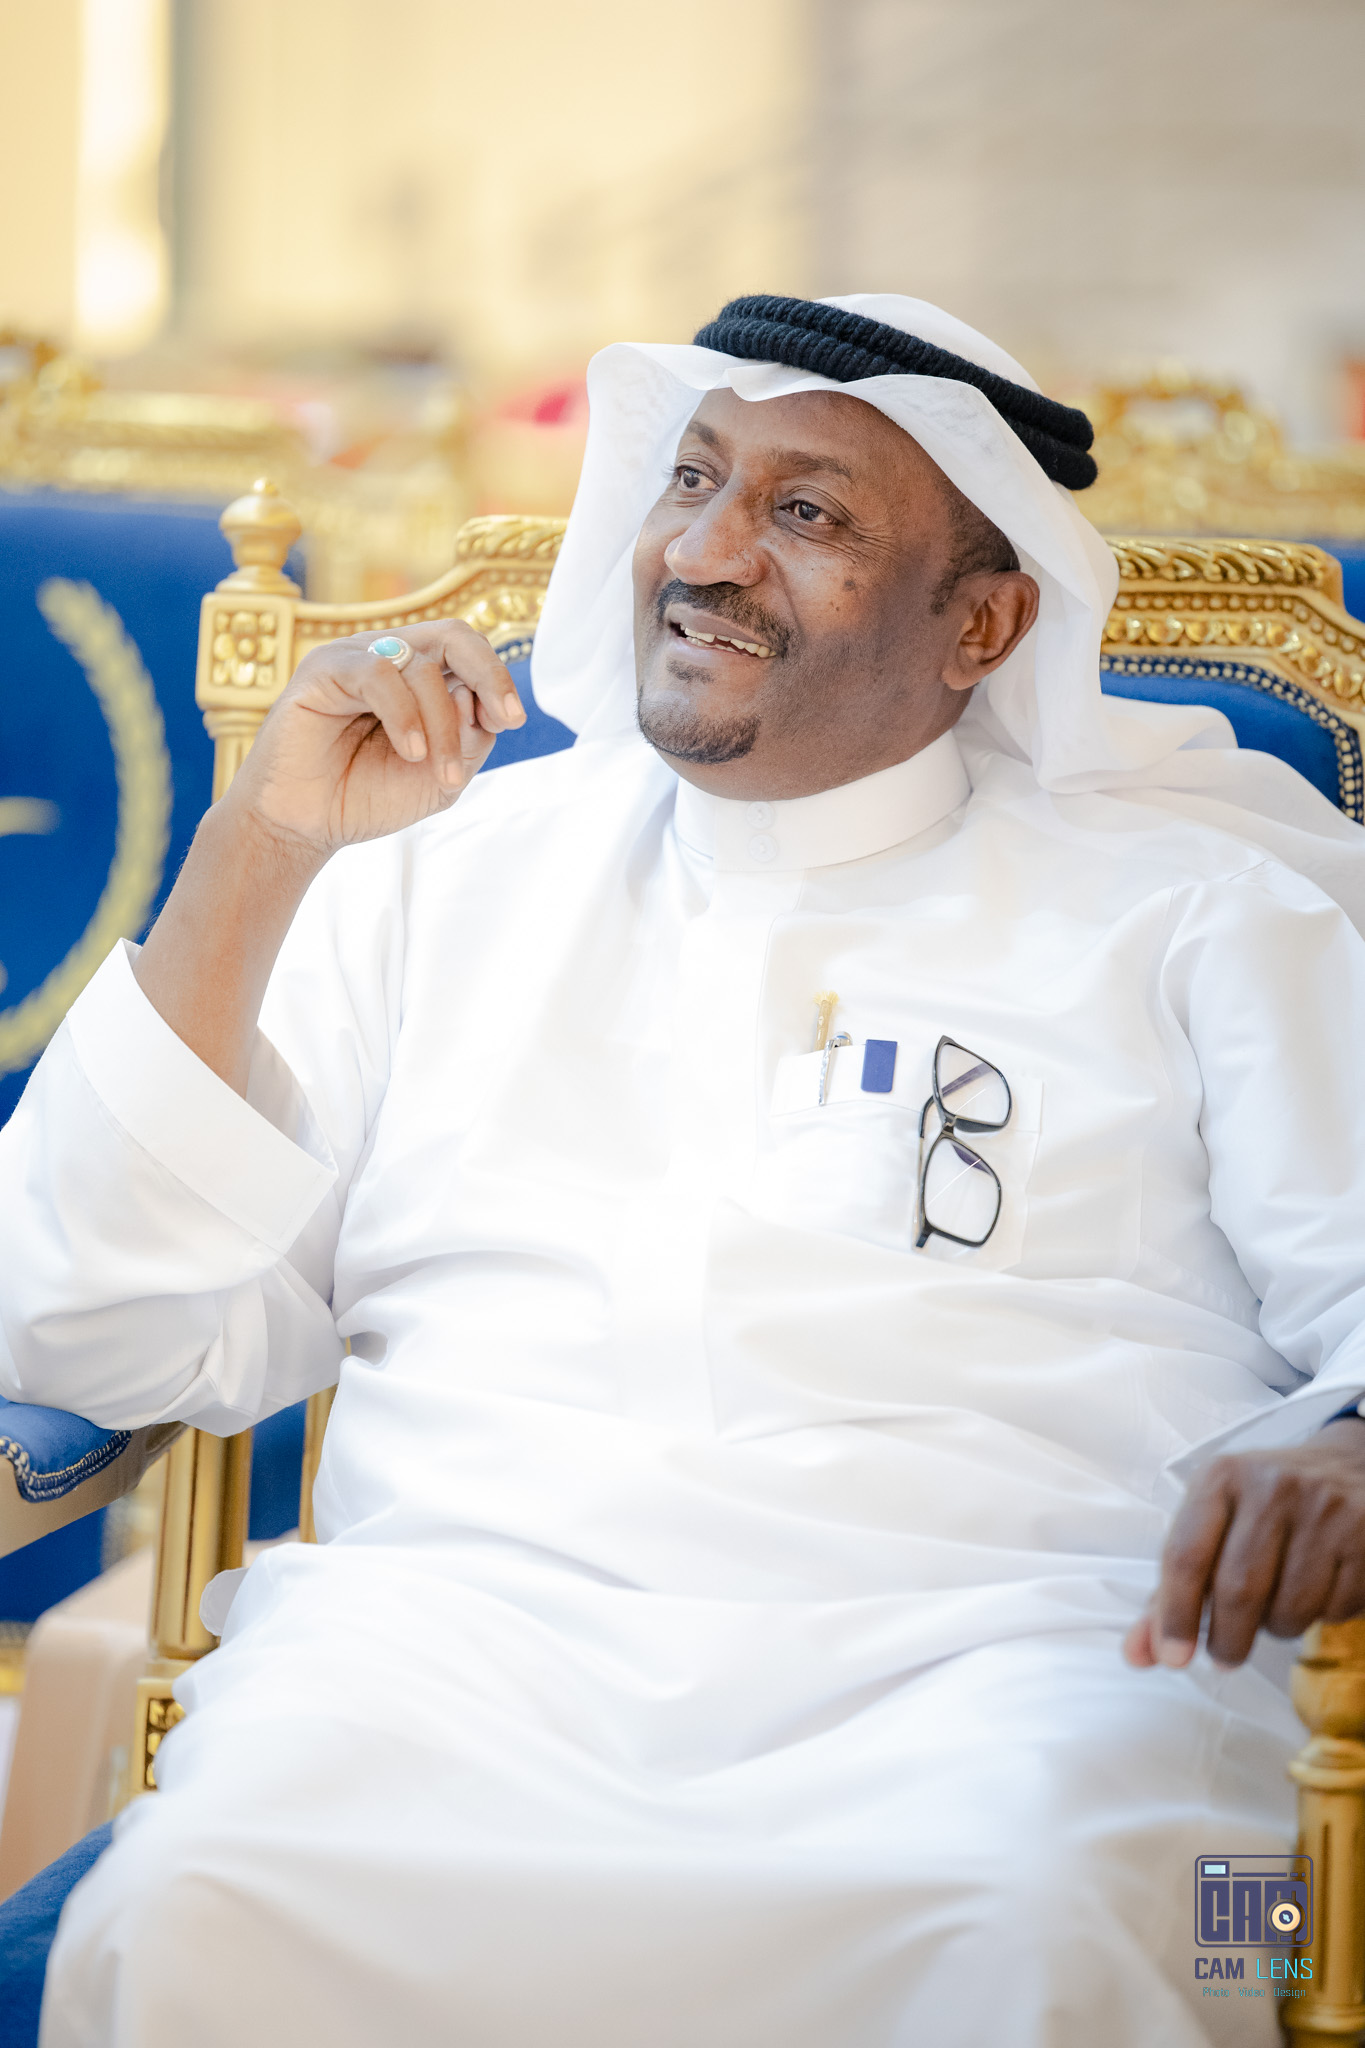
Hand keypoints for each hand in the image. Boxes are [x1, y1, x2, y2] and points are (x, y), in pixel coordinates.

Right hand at [223, 620, 525, 857]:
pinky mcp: (324, 669)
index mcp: (419, 678)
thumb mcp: (438, 777)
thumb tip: (472, 695)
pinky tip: (411, 752)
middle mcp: (389, 659)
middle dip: (489, 674)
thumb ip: (467, 738)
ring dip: (442, 725)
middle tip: (505, 718)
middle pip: (452, 637)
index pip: (467, 654)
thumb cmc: (366, 798)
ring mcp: (356, 659)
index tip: (511, 720)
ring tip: (439, 773)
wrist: (304, 826)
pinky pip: (379, 673)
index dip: (497, 680)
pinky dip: (405, 715)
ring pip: (421, 667)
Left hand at [1124, 1418, 1364, 1669]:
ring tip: (1273, 1608)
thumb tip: (1139, 1654)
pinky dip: (1318, 1618)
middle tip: (1223, 1656)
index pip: (1186, 1555)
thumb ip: (1172, 1591)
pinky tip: (1314, 1591)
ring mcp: (1325, 1511)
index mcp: (1221, 1477)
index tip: (1172, 1657)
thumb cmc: (1264, 1506)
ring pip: (1288, 1609)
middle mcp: (1272, 1487)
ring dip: (1275, 1629)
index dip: (1174, 1615)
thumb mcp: (1212, 1524)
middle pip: (1238, 1590)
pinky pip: (1333, 1610)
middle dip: (1226, 1639)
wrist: (1347, 1467)